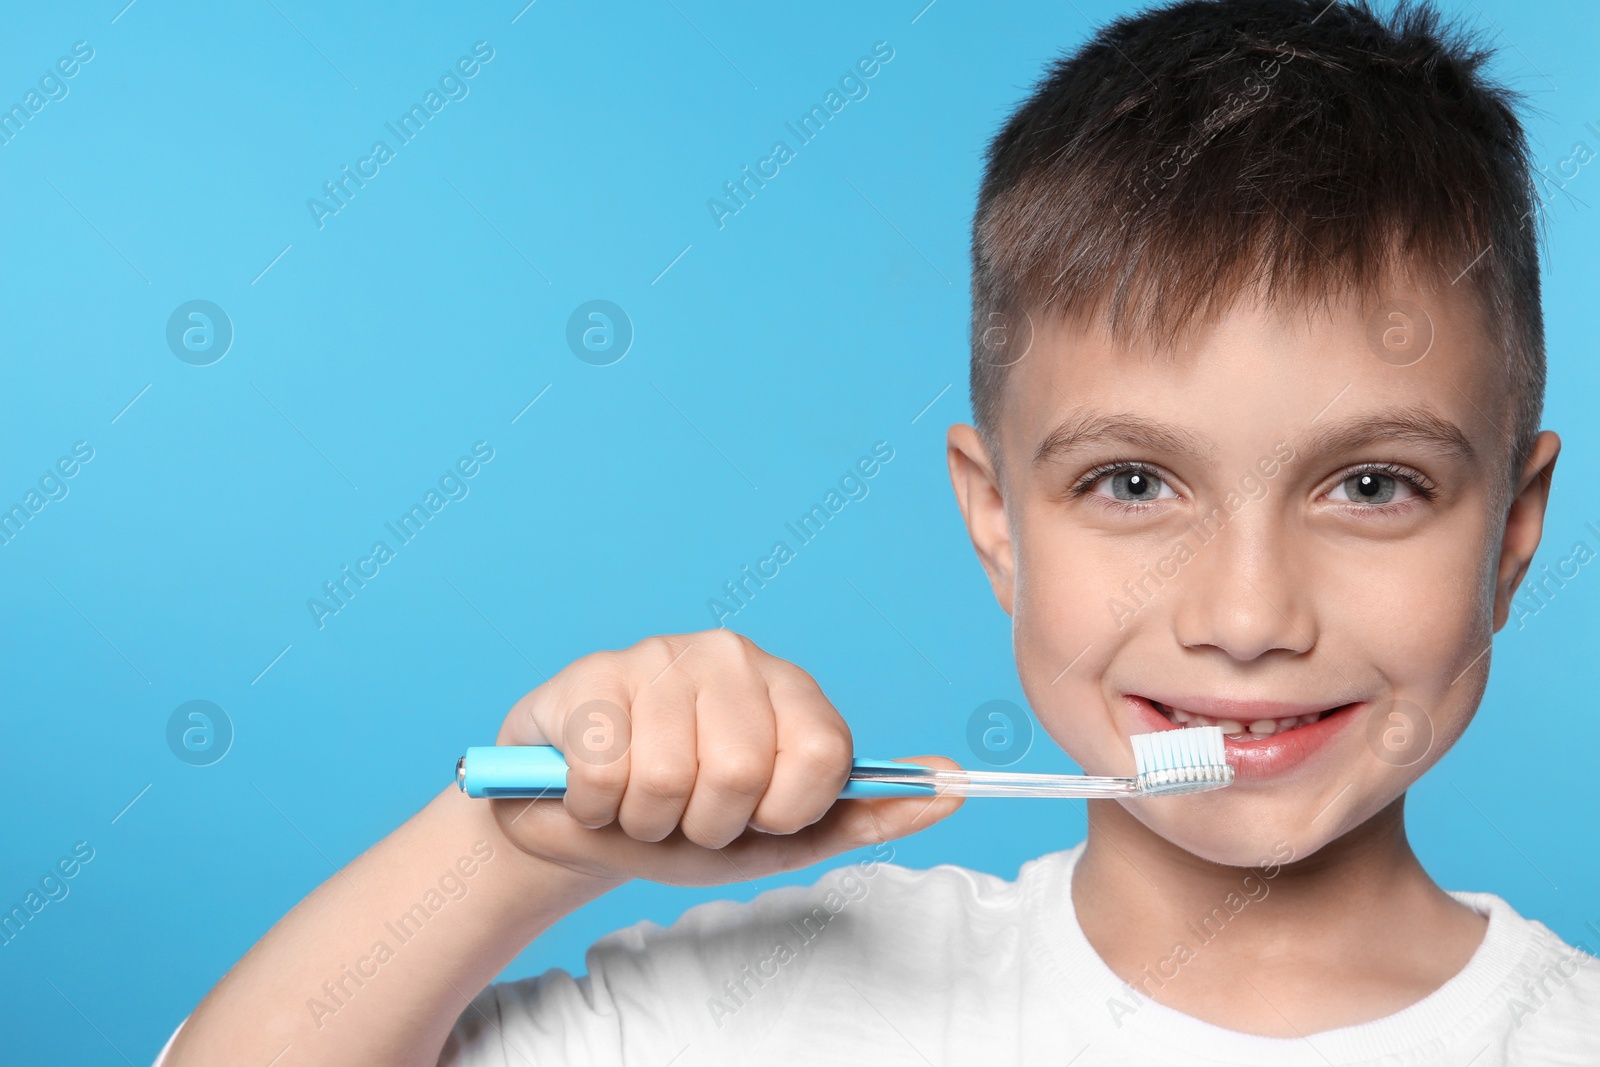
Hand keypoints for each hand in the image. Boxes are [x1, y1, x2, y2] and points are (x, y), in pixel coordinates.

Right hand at [488, 630, 961, 886]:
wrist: (578, 821)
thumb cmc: (688, 823)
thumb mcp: (783, 837)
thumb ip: (869, 815)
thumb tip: (954, 790)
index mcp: (788, 689)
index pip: (823, 757)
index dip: (786, 813)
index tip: (758, 819)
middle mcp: (731, 656)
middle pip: (742, 773)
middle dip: (707, 826)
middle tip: (687, 816)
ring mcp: (658, 657)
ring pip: (670, 777)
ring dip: (648, 821)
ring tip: (639, 802)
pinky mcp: (591, 677)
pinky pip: (608, 772)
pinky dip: (597, 809)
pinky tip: (594, 789)